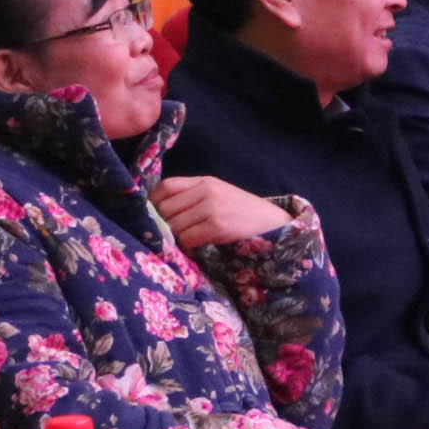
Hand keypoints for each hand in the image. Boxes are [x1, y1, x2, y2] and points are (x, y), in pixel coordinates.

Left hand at [153, 176, 290, 249]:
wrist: (274, 223)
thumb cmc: (244, 213)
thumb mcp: (220, 195)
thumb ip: (193, 197)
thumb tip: (159, 212)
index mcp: (206, 181)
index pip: (166, 186)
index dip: (154, 202)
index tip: (155, 216)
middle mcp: (208, 190)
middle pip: (166, 208)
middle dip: (164, 225)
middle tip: (171, 235)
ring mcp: (213, 208)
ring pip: (175, 225)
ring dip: (176, 238)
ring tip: (187, 242)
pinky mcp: (218, 226)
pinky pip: (188, 238)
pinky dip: (188, 246)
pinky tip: (197, 247)